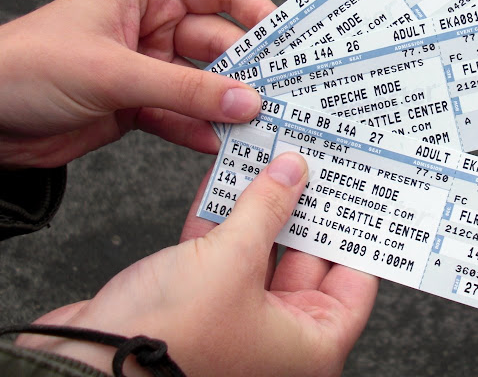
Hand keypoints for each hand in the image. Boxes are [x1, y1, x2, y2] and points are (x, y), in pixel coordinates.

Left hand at [0, 0, 274, 167]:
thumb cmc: (27, 66)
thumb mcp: (114, 71)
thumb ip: (185, 89)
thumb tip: (245, 100)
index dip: (258, 12)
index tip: (288, 42)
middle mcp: (153, 25)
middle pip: (219, 43)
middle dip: (247, 70)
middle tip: (280, 95)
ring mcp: (148, 66)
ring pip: (204, 83)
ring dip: (227, 105)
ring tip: (257, 125)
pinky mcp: (138, 104)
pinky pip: (182, 115)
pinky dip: (199, 130)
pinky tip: (219, 145)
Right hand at [17, 153, 378, 376]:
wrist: (80, 365)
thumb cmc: (163, 343)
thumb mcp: (231, 261)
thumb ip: (266, 210)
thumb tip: (292, 173)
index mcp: (308, 345)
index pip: (353, 282)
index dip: (357, 233)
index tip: (358, 192)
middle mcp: (278, 338)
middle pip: (306, 260)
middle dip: (304, 207)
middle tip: (312, 163)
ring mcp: (237, 321)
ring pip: (260, 252)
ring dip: (259, 206)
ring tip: (271, 159)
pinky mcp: (197, 306)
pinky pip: (220, 255)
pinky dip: (221, 218)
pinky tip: (225, 178)